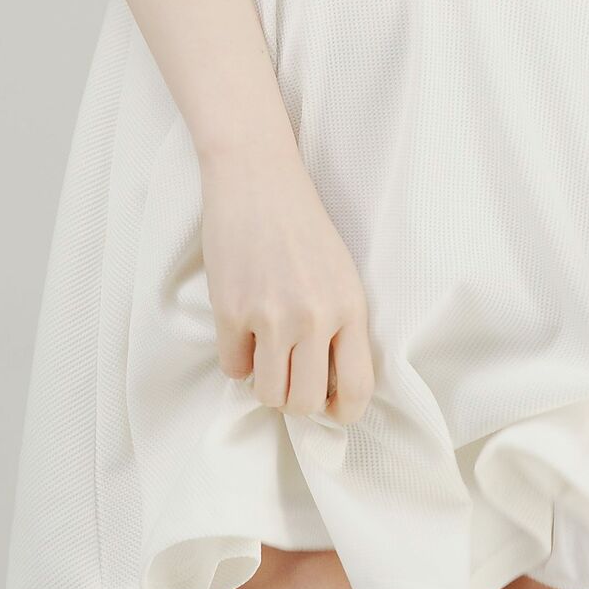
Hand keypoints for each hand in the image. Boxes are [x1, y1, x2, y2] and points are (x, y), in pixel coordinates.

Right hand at [198, 140, 375, 425]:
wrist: (256, 176)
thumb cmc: (301, 222)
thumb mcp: (341, 272)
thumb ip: (341, 323)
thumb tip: (328, 384)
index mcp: (350, 306)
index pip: (357, 388)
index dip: (342, 412)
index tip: (330, 408)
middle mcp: (314, 317)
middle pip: (304, 402)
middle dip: (295, 400)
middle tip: (289, 376)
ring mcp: (271, 316)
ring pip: (267, 393)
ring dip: (264, 383)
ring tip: (265, 354)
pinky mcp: (231, 311)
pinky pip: (233, 369)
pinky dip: (236, 358)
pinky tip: (241, 330)